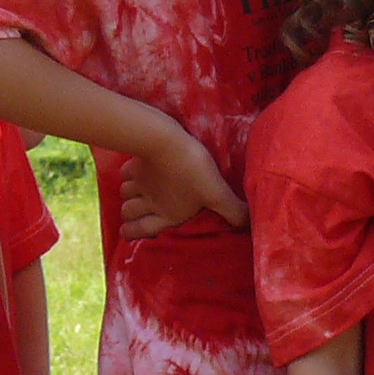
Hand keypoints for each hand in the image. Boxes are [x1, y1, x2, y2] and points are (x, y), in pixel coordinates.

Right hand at [119, 126, 246, 237]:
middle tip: (133, 213)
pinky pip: (125, 172)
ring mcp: (139, 182)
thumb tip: (249, 226)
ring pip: (124, 193)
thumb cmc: (192, 170)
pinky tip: (135, 170)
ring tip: (135, 192)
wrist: (165, 141)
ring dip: (128, 194)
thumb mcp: (216, 193)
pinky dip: (128, 174)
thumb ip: (232, 210)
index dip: (132, 233)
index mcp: (167, 214)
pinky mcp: (135, 162)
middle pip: (128, 213)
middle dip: (129, 215)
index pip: (140, 231)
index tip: (130, 233)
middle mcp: (149, 202)